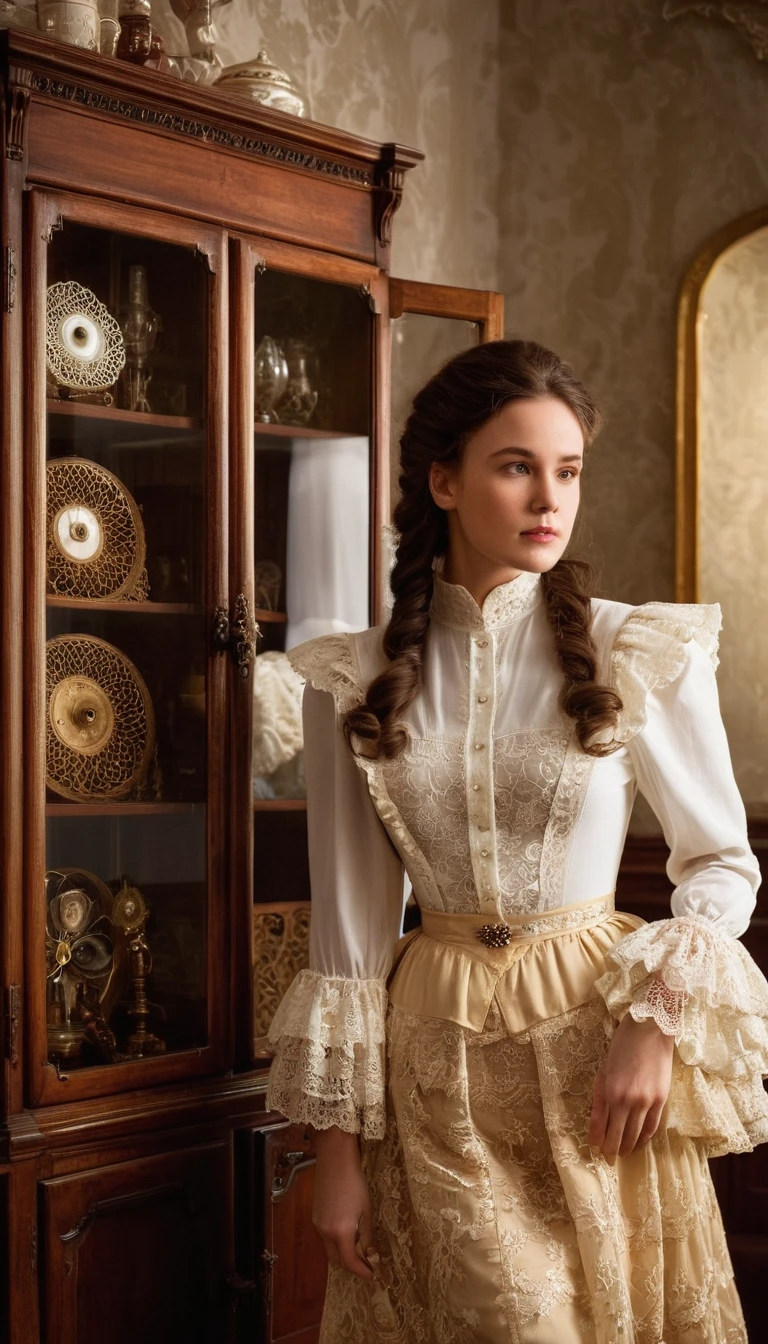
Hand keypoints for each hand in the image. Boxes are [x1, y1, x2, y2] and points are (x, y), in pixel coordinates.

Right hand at [313, 1126, 377, 1280]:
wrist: (335, 1160)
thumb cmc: (355, 1183)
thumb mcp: (366, 1210)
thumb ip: (368, 1235)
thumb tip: (372, 1254)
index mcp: (340, 1232)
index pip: (350, 1262)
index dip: (361, 1271)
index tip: (372, 1275)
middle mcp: (325, 1232)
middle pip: (336, 1260)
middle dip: (351, 1266)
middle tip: (367, 1264)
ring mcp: (318, 1225)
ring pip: (330, 1249)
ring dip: (343, 1254)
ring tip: (360, 1248)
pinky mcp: (315, 1216)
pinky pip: (325, 1237)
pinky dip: (336, 1242)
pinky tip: (348, 1232)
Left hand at [588, 1012, 674, 1163]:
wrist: (650, 1030)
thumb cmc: (622, 1047)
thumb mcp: (603, 1073)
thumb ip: (598, 1103)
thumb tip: (594, 1130)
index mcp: (611, 1092)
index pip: (604, 1128)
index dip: (600, 1143)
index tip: (597, 1153)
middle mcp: (629, 1100)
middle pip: (620, 1135)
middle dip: (613, 1150)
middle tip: (609, 1160)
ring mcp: (647, 1101)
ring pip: (637, 1134)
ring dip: (629, 1146)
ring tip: (623, 1153)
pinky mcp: (662, 1099)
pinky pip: (652, 1126)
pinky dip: (645, 1137)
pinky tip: (639, 1141)